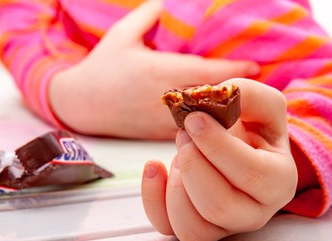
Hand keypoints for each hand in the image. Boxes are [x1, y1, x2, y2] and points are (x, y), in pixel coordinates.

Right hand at [49, 1, 259, 138]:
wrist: (81, 104)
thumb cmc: (101, 68)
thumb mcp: (121, 36)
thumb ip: (146, 17)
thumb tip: (164, 1)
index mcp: (160, 71)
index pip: (206, 72)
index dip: (233, 70)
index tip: (255, 67)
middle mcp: (165, 98)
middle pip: (210, 98)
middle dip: (235, 94)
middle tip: (256, 88)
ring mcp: (161, 119)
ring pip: (201, 119)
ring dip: (223, 113)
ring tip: (242, 105)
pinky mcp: (155, 132)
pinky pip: (186, 131)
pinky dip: (204, 126)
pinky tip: (216, 123)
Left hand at [141, 78, 297, 240]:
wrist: (240, 150)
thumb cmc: (251, 129)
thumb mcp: (260, 104)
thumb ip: (248, 94)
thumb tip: (215, 96)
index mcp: (278, 181)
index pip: (250, 173)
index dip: (216, 145)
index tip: (193, 119)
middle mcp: (253, 213)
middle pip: (218, 206)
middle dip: (193, 165)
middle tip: (184, 134)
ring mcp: (222, 226)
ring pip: (192, 227)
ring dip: (176, 185)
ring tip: (178, 155)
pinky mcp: (195, 226)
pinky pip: (168, 226)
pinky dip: (153, 197)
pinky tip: (154, 167)